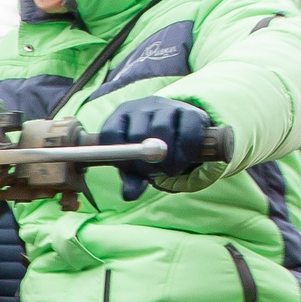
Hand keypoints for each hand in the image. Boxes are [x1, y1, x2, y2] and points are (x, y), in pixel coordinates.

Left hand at [94, 97, 215, 201]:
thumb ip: (132, 179)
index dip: (119, 157)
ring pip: (162, 130)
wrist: (181, 130)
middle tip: (153, 173)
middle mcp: (140, 107)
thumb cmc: (150, 150)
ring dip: (165, 158)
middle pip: (137, 134)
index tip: (130, 171)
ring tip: (168, 170)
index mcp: (120, 117)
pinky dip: (184, 154)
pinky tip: (180, 163)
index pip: (110, 134)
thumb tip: (129, 195)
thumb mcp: (137, 166)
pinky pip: (187, 133)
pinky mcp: (190, 111)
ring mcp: (165, 106)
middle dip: (144, 161)